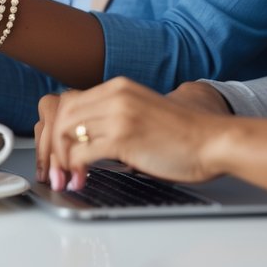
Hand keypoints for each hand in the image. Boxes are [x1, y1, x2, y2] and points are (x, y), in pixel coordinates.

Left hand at [42, 77, 230, 190]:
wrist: (214, 140)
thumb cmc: (183, 134)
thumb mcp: (140, 112)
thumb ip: (114, 116)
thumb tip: (83, 137)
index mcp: (117, 87)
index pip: (68, 102)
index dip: (56, 129)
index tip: (56, 150)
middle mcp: (114, 95)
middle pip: (62, 116)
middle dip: (52, 145)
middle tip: (55, 168)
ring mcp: (118, 115)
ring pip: (67, 133)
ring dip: (60, 159)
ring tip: (65, 177)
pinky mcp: (124, 137)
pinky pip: (81, 152)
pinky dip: (74, 168)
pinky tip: (80, 179)